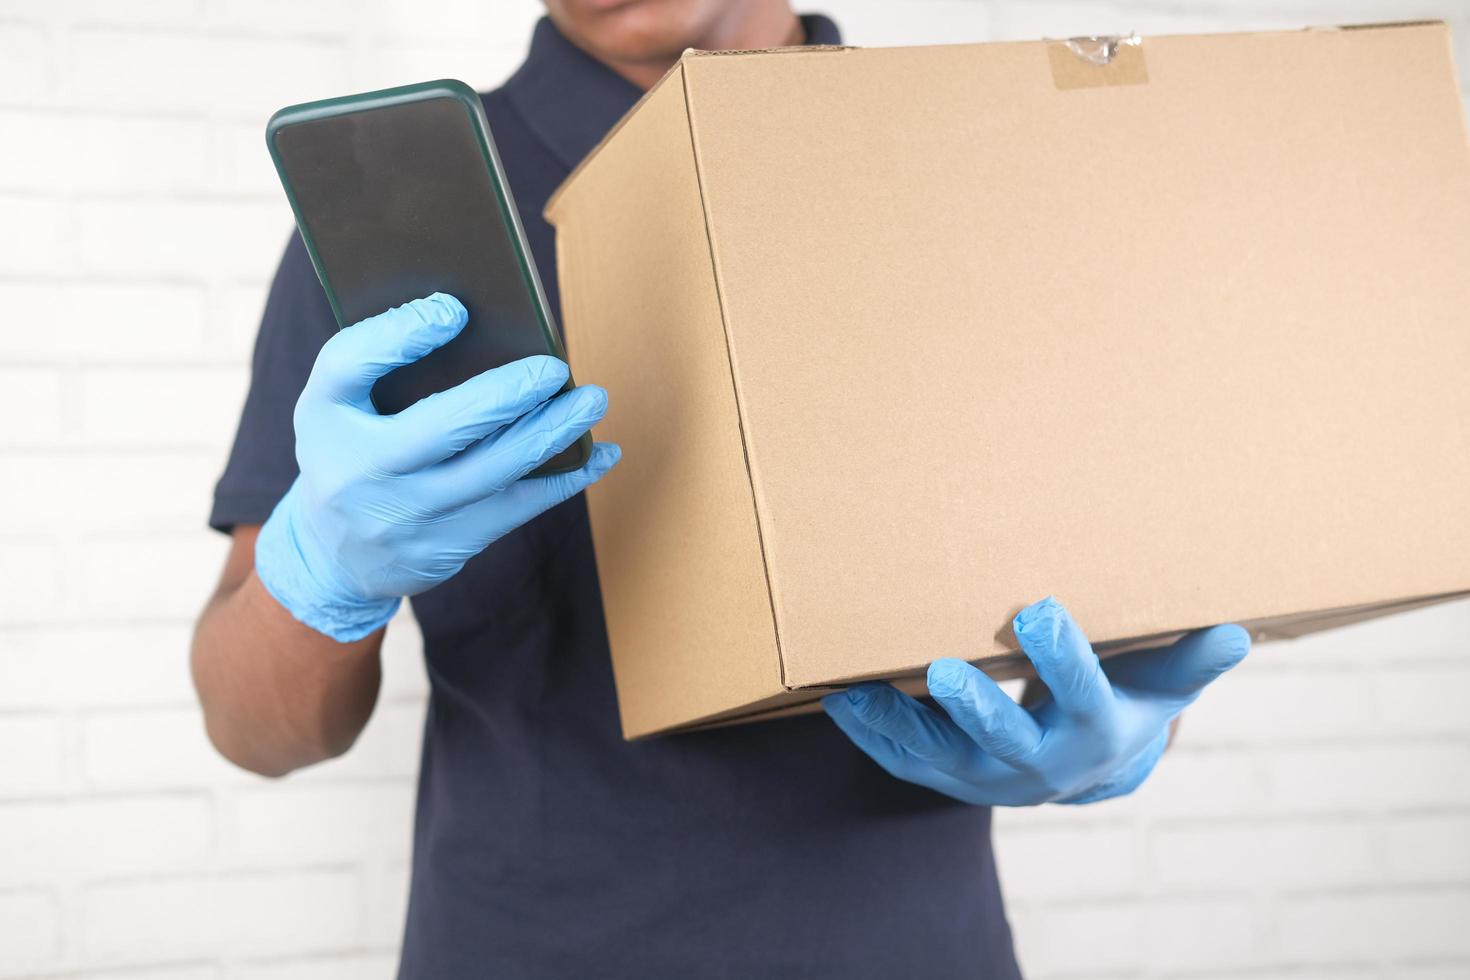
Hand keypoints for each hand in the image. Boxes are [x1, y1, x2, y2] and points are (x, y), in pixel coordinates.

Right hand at [255, 292, 618, 641]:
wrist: (334, 555)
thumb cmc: (349, 450)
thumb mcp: (339, 402)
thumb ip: (384, 357)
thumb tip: (473, 317)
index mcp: (322, 414)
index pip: (350, 363)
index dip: (401, 333)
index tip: (456, 309)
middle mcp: (355, 471)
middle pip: (440, 427)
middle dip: (507, 395)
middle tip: (556, 367)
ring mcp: (402, 517)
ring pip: (491, 472)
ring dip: (550, 434)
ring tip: (591, 402)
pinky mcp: (443, 548)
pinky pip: (514, 510)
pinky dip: (561, 480)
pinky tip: (596, 455)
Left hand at [823, 596, 1248, 805]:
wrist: (1087, 770)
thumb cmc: (1124, 705)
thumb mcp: (1161, 685)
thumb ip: (1191, 660)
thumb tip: (1235, 632)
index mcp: (1094, 734)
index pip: (1083, 695)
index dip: (1063, 658)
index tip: (1039, 610)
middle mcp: (1040, 765)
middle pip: (1004, 741)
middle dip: (973, 709)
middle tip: (941, 670)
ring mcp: (990, 779)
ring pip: (939, 757)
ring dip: (897, 725)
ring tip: (859, 690)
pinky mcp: (951, 779)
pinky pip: (908, 763)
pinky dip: (874, 736)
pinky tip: (842, 703)